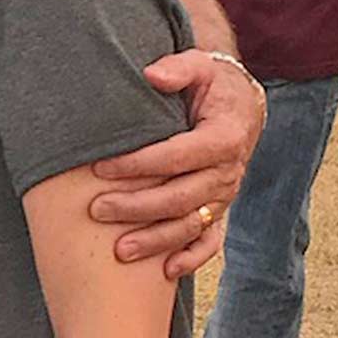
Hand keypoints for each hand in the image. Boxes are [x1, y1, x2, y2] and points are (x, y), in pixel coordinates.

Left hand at [90, 50, 265, 277]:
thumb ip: (177, 68)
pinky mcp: (220, 209)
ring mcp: (226, 195)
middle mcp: (227, 171)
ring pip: (191, 224)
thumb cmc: (211, 84)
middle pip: (180, 197)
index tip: (100, 168)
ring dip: (155, 240)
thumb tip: (152, 76)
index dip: (138, 164)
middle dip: (136, 206)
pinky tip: (165, 271)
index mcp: (223, 137)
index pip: (176, 156)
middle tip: (96, 209)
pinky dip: (191, 258)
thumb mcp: (199, 66)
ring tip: (118, 250)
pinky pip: (211, 241)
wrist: (241, 106)